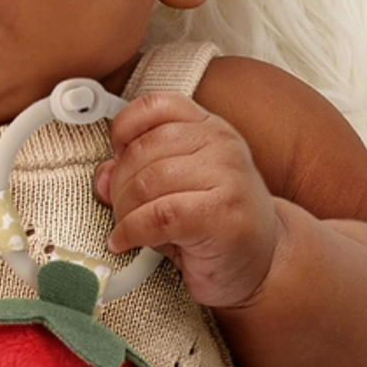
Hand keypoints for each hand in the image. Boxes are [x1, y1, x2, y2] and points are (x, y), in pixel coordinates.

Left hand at [94, 93, 279, 308]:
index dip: (124, 129)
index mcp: (207, 127)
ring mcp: (228, 177)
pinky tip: (126, 241)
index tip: (117, 157)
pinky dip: (132, 232)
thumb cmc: (213, 221)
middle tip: (121, 210)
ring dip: (124, 212)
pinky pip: (158, 216)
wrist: (264, 260)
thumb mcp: (171, 187)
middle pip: (141, 152)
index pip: (155, 106)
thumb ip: (135, 172)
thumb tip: (102, 176)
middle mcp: (221, 144)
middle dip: (118, 186)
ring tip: (128, 228)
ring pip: (147, 184)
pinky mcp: (223, 215)